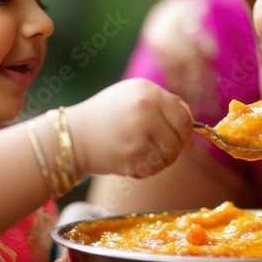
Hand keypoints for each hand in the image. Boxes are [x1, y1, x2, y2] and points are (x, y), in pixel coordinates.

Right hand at [66, 78, 192, 176]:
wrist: (72, 135)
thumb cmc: (105, 116)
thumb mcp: (131, 96)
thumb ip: (160, 103)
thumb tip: (189, 116)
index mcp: (148, 90)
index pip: (183, 115)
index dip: (184, 131)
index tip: (177, 138)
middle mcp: (146, 107)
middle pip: (180, 137)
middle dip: (175, 149)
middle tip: (163, 153)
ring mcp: (140, 131)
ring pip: (170, 155)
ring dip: (161, 162)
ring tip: (144, 158)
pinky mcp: (133, 154)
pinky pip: (154, 168)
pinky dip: (147, 171)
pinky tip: (132, 164)